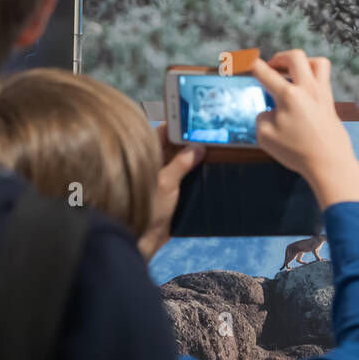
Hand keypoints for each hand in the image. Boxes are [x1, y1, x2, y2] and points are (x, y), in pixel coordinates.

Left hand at [138, 134, 204, 257]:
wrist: (144, 239)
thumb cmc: (147, 210)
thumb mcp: (166, 183)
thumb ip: (181, 163)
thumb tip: (198, 148)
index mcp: (147, 156)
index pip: (163, 132)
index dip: (179, 125)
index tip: (196, 120)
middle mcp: (156, 164)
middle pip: (176, 145)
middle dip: (191, 140)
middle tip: (211, 133)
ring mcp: (165, 177)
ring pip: (183, 160)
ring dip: (196, 156)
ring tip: (215, 148)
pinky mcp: (173, 190)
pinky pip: (187, 175)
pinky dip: (197, 171)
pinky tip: (210, 168)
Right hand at [251, 50, 358, 208]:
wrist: (329, 163)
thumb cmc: (297, 151)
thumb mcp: (265, 136)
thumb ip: (262, 117)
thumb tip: (271, 110)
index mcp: (288, 95)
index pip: (264, 72)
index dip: (249, 64)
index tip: (240, 60)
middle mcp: (308, 88)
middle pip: (295, 56)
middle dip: (279, 57)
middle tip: (271, 68)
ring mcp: (322, 93)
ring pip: (317, 62)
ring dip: (301, 63)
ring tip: (292, 74)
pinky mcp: (331, 102)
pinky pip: (323, 78)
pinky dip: (312, 77)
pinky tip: (303, 92)